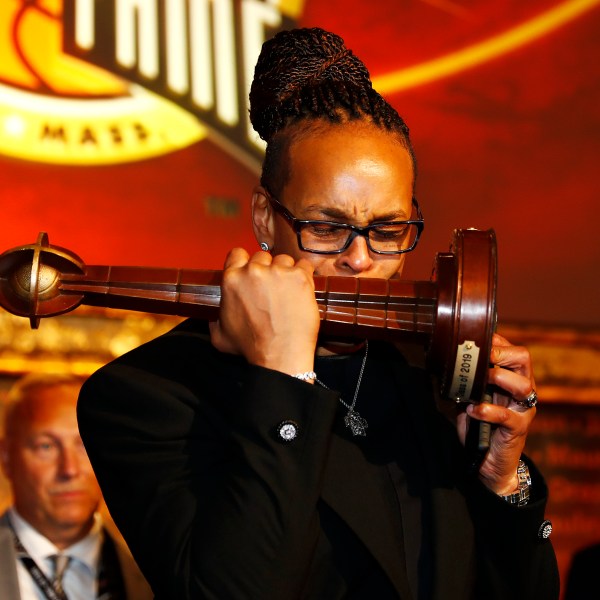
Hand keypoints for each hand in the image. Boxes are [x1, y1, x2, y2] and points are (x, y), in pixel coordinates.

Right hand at [209, 248, 319, 375]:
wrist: (279, 355)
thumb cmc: (251, 347)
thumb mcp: (220, 335)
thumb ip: (215, 321)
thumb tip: (214, 318)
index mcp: (232, 280)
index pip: (237, 254)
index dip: (245, 261)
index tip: (253, 271)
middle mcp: (254, 271)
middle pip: (262, 256)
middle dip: (268, 269)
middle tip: (273, 287)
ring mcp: (278, 272)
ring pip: (284, 260)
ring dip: (286, 272)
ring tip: (289, 291)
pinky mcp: (299, 277)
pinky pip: (304, 265)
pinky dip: (305, 275)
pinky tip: (302, 289)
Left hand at [457, 333, 537, 493]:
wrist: (489, 461)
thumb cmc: (480, 425)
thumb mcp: (471, 397)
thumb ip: (466, 380)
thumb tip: (445, 361)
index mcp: (513, 378)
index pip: (513, 350)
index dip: (498, 341)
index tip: (478, 338)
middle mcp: (523, 391)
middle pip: (524, 359)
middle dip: (503, 353)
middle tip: (484, 356)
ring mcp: (523, 410)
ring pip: (524, 386)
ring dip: (499, 378)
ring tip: (481, 380)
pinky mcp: (518, 430)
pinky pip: (507, 416)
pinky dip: (488, 411)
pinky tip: (473, 410)